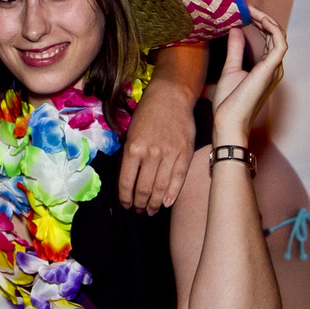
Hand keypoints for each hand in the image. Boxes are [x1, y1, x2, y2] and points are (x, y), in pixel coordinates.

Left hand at [119, 80, 195, 212]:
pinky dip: (172, 194)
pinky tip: (166, 204)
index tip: (125, 204)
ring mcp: (169, 154)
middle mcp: (150, 154)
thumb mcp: (130, 132)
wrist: (171, 97)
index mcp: (132, 148)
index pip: (126, 181)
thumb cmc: (147, 113)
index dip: (125, 197)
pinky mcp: (184, 153)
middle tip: (138, 210)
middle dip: (139, 203)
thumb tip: (128, 178)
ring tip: (151, 211)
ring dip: (154, 203)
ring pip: (161, 187)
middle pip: (144, 188)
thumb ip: (130, 154)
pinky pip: (178, 179)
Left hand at [212, 7, 285, 141]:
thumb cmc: (228, 101)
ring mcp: (275, 68)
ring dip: (266, 19)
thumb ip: (235, 50)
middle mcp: (274, 66)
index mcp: (265, 67)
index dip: (258, 22)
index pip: (268, 37)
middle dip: (261, 17)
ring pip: (279, 35)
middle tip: (245, 6)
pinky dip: (272, 28)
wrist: (228, 121)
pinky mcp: (271, 69)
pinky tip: (258, 18)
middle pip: (275, 34)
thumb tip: (236, 30)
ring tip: (250, 9)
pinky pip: (280, 43)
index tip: (243, 11)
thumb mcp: (230, 69)